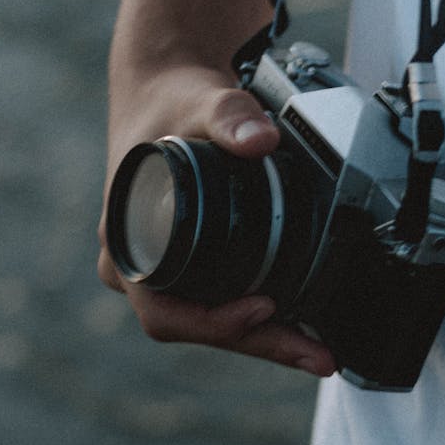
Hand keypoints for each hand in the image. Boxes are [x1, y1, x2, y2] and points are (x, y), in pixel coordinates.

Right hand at [98, 62, 336, 377]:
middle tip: (318, 357)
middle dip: (260, 343)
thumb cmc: (170, 100)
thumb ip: (230, 116)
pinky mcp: (189, 263)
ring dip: (264, 338)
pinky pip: (219, 301)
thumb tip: (261, 138)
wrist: (164, 87)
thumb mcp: (200, 103)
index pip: (163, 311)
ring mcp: (164, 268)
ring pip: (210, 320)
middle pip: (196, 325)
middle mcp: (139, 265)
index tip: (262, 309)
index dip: (212, 322)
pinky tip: (301, 322)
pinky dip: (259, 316)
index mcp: (126, 242)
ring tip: (318, 351)